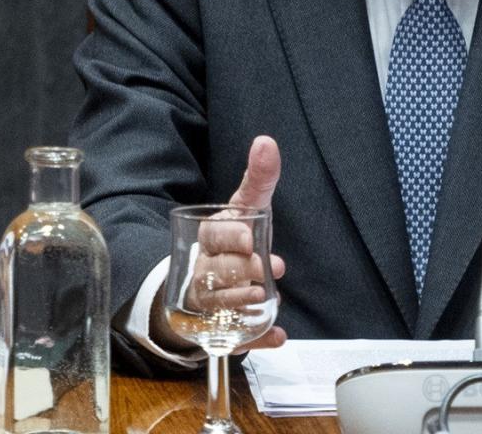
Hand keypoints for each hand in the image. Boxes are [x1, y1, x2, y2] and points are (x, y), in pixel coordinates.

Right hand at [154, 136, 288, 353]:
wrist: (212, 278)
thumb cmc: (235, 237)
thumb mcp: (247, 207)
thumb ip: (259, 178)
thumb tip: (267, 142)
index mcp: (210, 239)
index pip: (212, 236)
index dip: (229, 238)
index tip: (250, 240)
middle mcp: (204, 271)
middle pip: (213, 273)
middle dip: (237, 271)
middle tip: (262, 271)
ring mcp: (208, 302)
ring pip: (215, 306)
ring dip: (238, 304)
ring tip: (261, 297)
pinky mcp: (220, 328)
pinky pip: (233, 338)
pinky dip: (255, 340)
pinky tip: (277, 337)